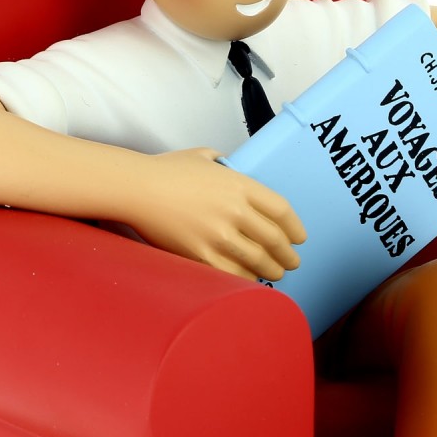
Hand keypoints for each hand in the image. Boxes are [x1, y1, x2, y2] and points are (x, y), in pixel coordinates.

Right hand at [128, 148, 305, 281]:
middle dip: (288, 255)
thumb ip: (223, 163)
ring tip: (275, 274)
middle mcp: (235, 210)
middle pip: (274, 239)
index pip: (281, 210)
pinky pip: (233, 273)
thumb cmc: (167, 170)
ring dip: (271, 270)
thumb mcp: (203, 157)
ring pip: (258, 260)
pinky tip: (249, 280)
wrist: (136, 188)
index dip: (295, 228)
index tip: (299, 238)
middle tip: (292, 262)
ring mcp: (218, 234)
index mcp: (240, 185)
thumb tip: (228, 167)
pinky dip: (245, 279)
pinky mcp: (201, 254)